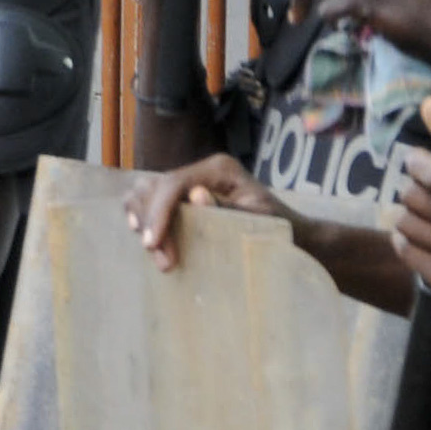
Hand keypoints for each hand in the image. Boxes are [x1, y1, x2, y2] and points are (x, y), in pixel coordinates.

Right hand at [123, 152, 284, 269]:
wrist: (289, 235)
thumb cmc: (277, 229)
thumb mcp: (259, 220)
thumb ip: (228, 209)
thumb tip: (196, 196)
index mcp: (219, 169)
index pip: (174, 183)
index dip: (157, 212)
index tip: (152, 244)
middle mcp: (200, 171)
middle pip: (154, 187)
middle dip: (151, 222)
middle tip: (163, 260)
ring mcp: (188, 182)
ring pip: (144, 191)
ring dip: (143, 222)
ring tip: (157, 253)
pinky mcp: (180, 198)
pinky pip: (147, 201)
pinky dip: (141, 217)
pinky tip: (146, 236)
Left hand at [389, 144, 430, 325]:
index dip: (417, 163)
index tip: (416, 160)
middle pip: (414, 197)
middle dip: (413, 187)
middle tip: (422, 188)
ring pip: (404, 222)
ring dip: (408, 212)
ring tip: (423, 211)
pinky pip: (404, 248)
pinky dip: (405, 236)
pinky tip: (421, 232)